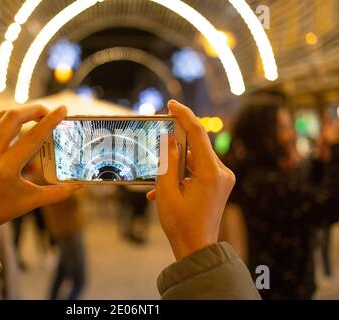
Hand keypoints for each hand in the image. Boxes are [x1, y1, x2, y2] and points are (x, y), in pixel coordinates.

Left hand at [0, 105, 81, 241]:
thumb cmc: (1, 210)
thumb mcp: (31, 202)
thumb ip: (57, 193)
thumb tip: (80, 185)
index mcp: (6, 168)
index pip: (32, 137)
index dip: (50, 121)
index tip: (63, 109)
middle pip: (13, 117)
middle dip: (34, 109)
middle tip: (51, 112)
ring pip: (3, 117)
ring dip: (23, 111)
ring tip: (40, 115)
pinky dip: (13, 119)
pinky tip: (25, 123)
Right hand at [147, 100, 234, 259]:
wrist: (196, 248)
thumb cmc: (180, 223)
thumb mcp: (166, 191)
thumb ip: (167, 162)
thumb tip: (169, 138)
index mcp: (212, 173)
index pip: (198, 134)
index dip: (184, 116)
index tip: (171, 104)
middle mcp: (222, 172)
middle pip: (197, 145)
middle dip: (177, 142)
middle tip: (159, 139)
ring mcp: (222, 179)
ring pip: (196, 158)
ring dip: (176, 164)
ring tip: (159, 182)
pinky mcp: (219, 184)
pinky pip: (198, 170)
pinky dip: (182, 174)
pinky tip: (166, 189)